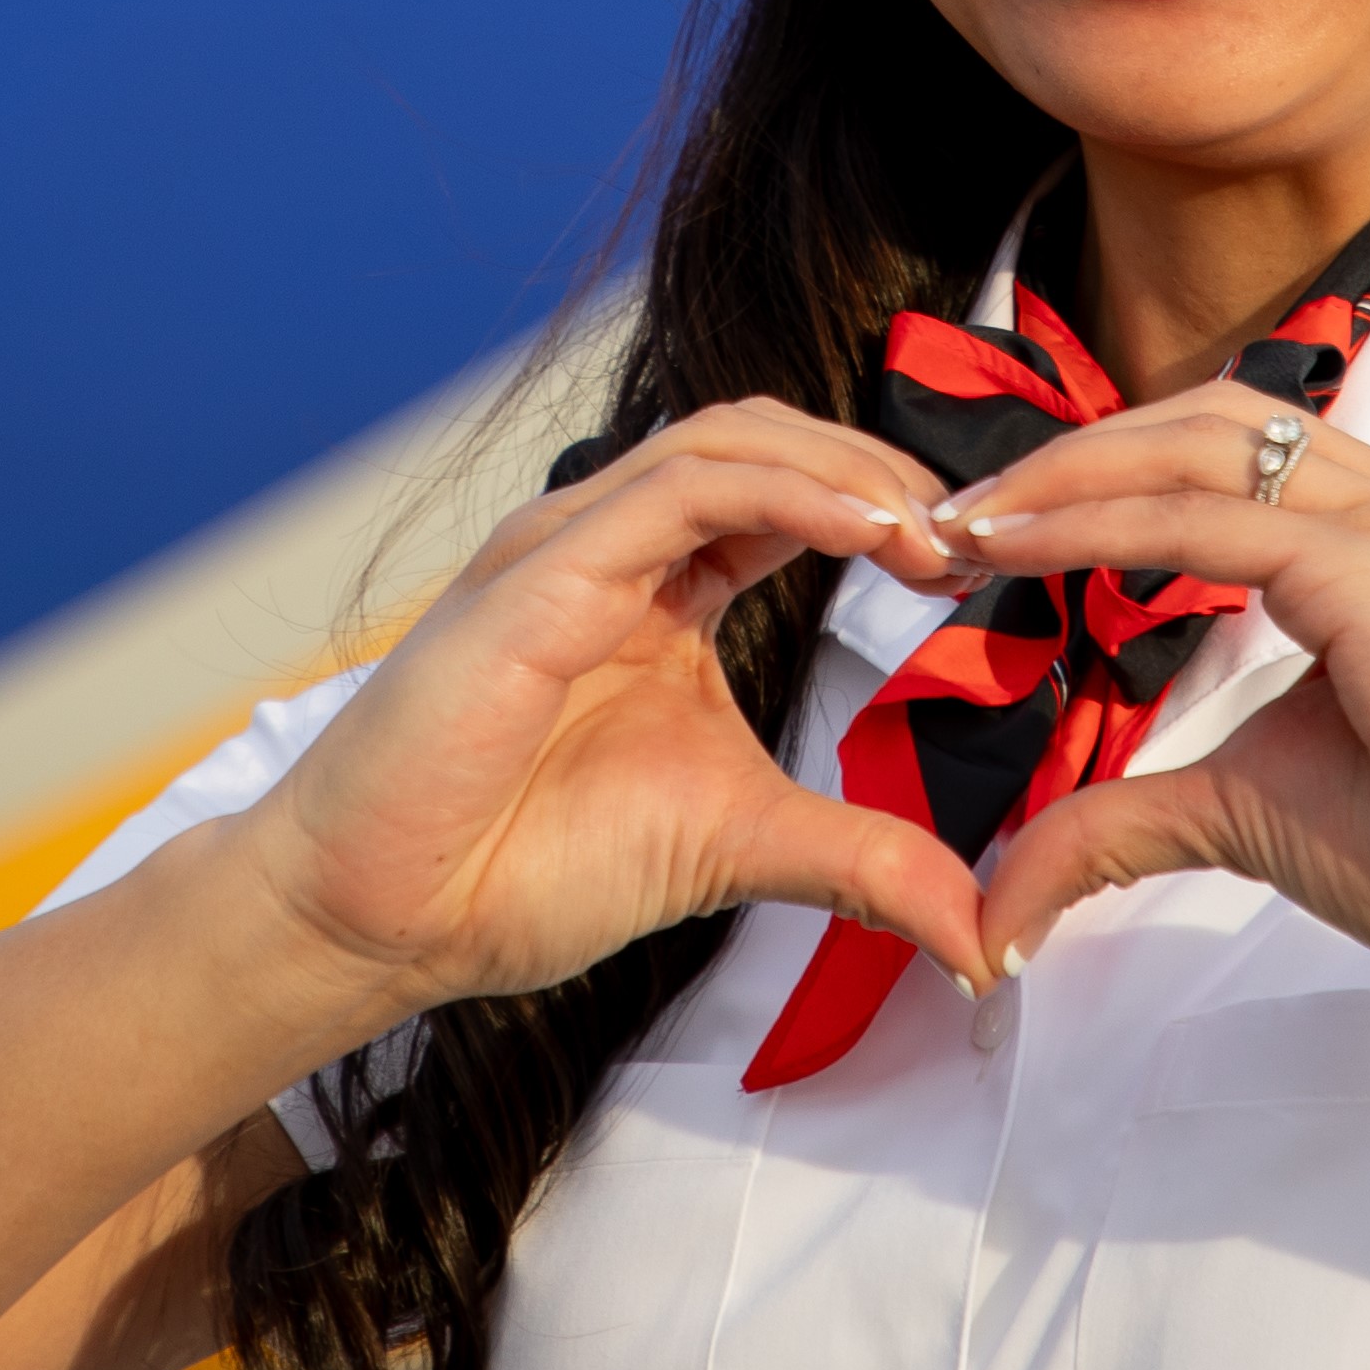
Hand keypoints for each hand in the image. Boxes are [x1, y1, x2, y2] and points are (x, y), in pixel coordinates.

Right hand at [226, 401, 993, 1015]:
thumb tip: (979, 932)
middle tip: (978, 536)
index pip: (788, 489)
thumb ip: (859, 862)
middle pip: (767, 437)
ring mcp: (567, 548)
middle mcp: (611, 546)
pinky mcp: (536, 578)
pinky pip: (676, 493)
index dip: (889, 505)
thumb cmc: (523, 867)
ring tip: (936, 530)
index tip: (979, 565)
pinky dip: (787, 495)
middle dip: (885, 468)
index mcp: (657, 586)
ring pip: (725, 439)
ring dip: (849, 469)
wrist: (389, 919)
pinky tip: (869, 532)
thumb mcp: (739, 847)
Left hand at [942, 386, 1369, 992]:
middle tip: (960, 517)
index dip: (1110, 477)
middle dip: (1072, 456)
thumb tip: (1011, 896)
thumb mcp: (1251, 814)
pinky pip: (1206, 520)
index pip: (1235, 457)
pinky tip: (1019, 551)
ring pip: (1199, 447)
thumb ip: (1129, 820)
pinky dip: (1097, 525)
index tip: (1001, 534)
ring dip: (1067, 476)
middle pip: (1207, 422)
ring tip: (968, 525)